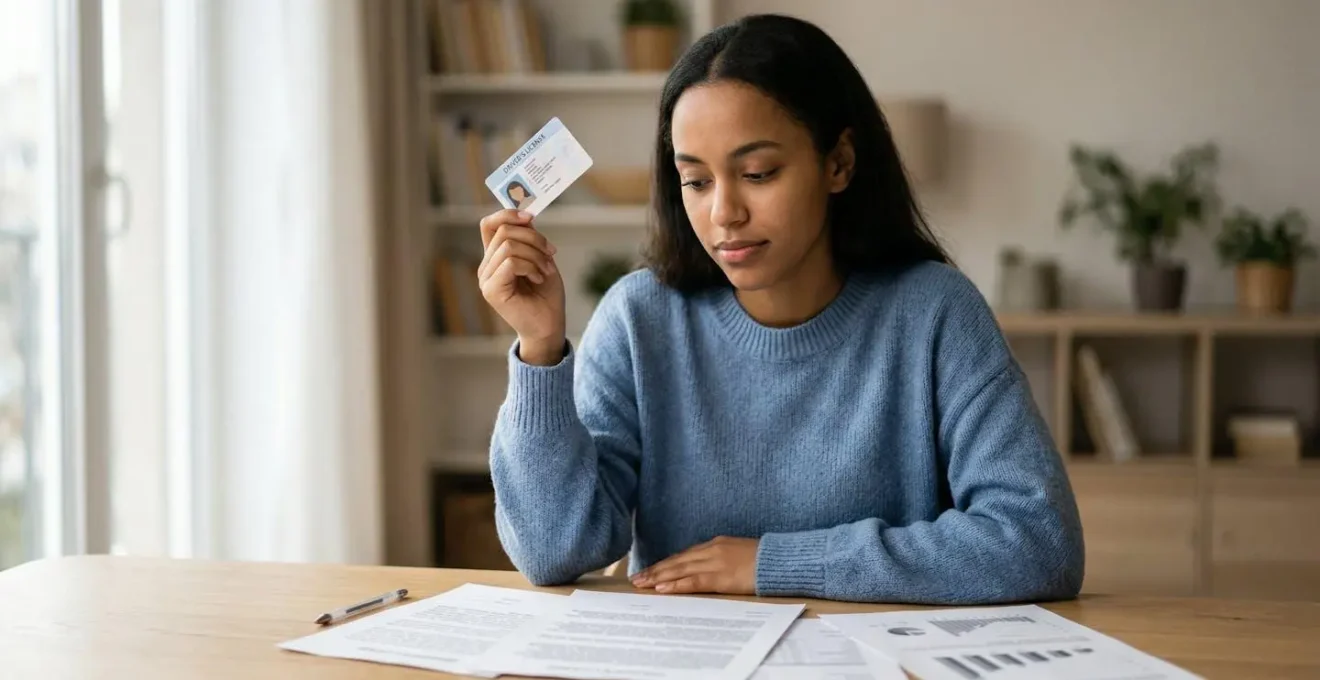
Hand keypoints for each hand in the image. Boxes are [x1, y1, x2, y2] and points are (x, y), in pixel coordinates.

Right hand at [477, 209, 564, 364]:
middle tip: (551, 253)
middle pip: (504, 231)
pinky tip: (539, 278)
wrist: (550, 326)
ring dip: (536, 255)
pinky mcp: (492, 290)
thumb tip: (526, 214)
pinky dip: (531, 266)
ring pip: (509, 246)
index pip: (489, 224)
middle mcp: (486, 267)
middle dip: (534, 237)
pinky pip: (511, 262)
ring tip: (546, 271)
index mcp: (495, 257)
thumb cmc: (546, 295)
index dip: (507, 214)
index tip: (530, 217)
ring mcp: (486, 279)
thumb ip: (530, 239)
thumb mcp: (541, 258)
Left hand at [630, 536, 758, 594]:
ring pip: (680, 569)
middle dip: (655, 570)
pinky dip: (676, 584)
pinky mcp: (722, 576)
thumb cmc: (765, 560)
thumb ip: (722, 558)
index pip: (684, 555)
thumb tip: (708, 569)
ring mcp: (715, 562)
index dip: (666, 564)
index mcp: (716, 544)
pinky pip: (694, 581)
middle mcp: (712, 550)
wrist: (781, 560)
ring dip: (659, 577)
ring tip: (642, 584)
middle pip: (677, 561)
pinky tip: (662, 588)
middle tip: (636, 579)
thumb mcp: (739, 554)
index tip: (650, 570)